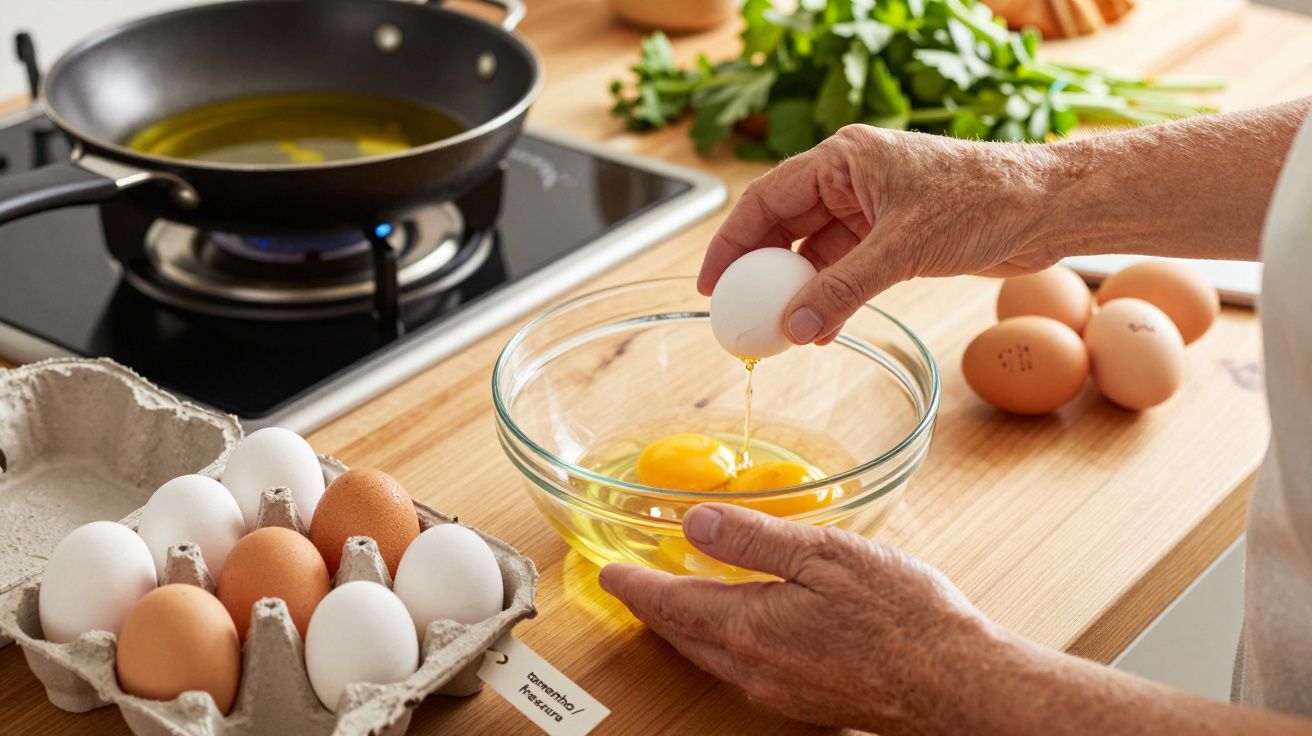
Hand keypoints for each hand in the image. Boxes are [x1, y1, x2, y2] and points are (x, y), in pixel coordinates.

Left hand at [598, 503, 1000, 732]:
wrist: (957, 682)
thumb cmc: (902, 617)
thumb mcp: (824, 554)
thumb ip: (754, 538)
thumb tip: (696, 521)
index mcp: (749, 629)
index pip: (671, 605)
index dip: (635, 586)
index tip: (610, 572)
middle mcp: (754, 669)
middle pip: (683, 636)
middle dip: (654, 609)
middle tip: (633, 586)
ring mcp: (780, 691)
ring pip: (713, 656)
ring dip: (687, 628)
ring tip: (677, 604)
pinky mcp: (807, 699)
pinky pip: (744, 669)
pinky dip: (724, 643)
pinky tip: (742, 628)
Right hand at [697, 125, 1061, 344]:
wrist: (1048, 209)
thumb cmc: (985, 200)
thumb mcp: (903, 248)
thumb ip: (842, 289)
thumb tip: (794, 327)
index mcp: (843, 159)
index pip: (766, 200)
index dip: (732, 242)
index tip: (713, 283)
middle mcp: (851, 180)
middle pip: (783, 226)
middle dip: (761, 272)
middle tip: (739, 312)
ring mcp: (872, 210)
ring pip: (814, 252)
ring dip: (797, 291)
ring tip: (779, 331)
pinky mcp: (894, 238)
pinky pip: (845, 269)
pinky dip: (830, 298)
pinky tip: (820, 329)